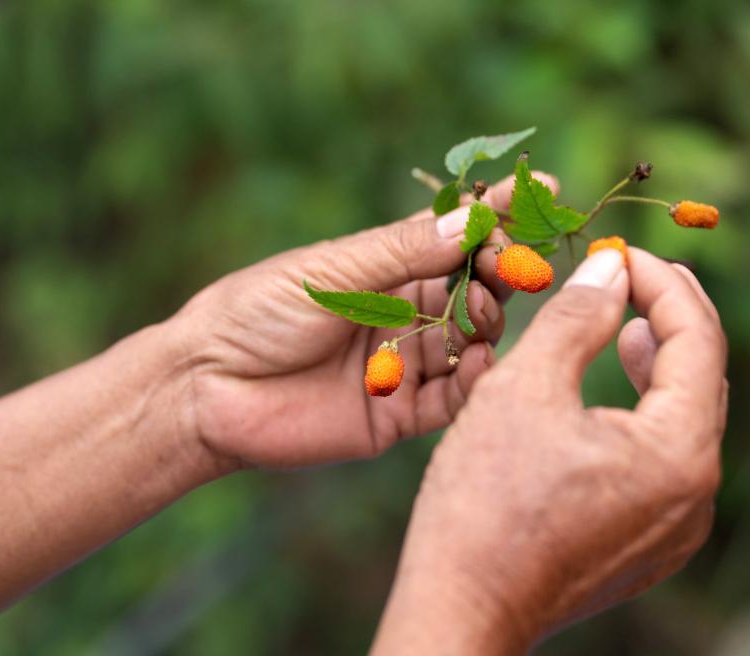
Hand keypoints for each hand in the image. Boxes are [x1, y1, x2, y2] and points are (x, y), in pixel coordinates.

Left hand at [169, 173, 560, 469]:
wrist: (206, 387)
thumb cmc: (256, 311)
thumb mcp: (330, 271)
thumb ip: (401, 253)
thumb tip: (472, 221)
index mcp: (385, 269)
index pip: (454, 237)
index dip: (498, 214)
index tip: (543, 189)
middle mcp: (402, 314)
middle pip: (473, 289)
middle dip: (500, 271)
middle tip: (510, 263)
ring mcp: (403, 365)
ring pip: (471, 343)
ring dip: (490, 323)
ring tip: (487, 310)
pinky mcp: (397, 414)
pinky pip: (451, 400)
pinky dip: (475, 383)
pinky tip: (483, 363)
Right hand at [373, 247, 727, 652]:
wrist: (462, 604)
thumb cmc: (485, 500)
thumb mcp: (525, 388)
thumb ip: (575, 320)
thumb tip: (609, 272)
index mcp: (679, 451)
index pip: (697, 339)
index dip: (663, 284)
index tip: (620, 255)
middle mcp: (694, 493)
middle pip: (702, 380)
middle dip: (668, 319)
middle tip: (633, 278)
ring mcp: (674, 526)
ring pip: (684, 422)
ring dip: (658, 368)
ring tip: (630, 330)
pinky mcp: (646, 544)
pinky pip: (664, 462)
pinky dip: (644, 417)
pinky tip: (610, 401)